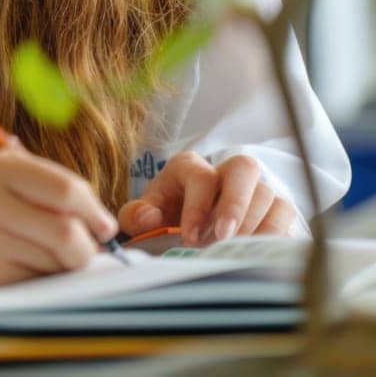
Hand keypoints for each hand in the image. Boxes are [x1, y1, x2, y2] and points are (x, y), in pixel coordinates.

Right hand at [0, 146, 118, 287]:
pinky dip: (47, 281)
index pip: (66, 190)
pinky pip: (40, 285)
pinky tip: (28, 269)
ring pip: (56, 264)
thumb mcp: (24, 181)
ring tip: (45, 256)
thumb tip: (105, 231)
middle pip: (65, 233)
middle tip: (84, 249)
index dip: (95, 212)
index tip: (103, 227)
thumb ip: (66, 195)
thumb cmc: (4, 206)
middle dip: (86, 246)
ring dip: (64, 265)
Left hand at [117, 151, 298, 246]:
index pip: (201, 176)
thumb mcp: (141, 216)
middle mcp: (225, 172)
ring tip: (234, 250)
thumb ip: (136, 215)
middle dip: (234, 203)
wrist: (185, 231)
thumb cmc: (163, 219)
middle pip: (244, 168)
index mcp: (190, 168)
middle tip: (222, 237)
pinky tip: (258, 254)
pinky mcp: (276, 211)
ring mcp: (254, 190)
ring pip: (268, 194)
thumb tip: (149, 217)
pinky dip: (275, 234)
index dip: (197, 207)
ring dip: (253, 225)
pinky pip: (286, 216)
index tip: (190, 238)